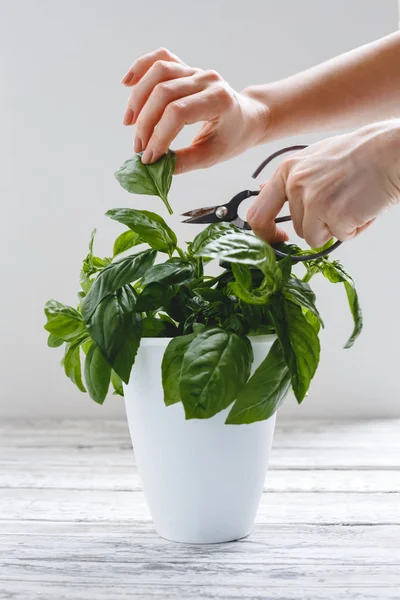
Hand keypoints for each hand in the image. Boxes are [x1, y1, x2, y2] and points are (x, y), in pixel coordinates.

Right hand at [121, 48, 267, 173]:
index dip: (158, 136)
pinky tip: (127, 83)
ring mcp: (195, 70)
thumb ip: (185, 162)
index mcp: (219, 100)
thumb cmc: (233, 137)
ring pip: (158, 72)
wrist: (248, 117)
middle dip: (145, 123)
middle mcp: (206, 79)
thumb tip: (155, 167)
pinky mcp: (186, 68)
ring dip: (138, 98)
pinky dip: (140, 67)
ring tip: (129, 123)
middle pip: (163, 92)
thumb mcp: (213, 155)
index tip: (149, 158)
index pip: (178, 113)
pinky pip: (160, 59)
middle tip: (139, 148)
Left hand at [247, 121, 399, 246]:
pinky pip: (339, 237)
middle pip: (298, 229)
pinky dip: (353, 229)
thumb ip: (291, 179)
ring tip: (353, 202)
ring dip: (336, 227)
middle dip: (319, 225)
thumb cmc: (360, 154)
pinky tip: (363, 207)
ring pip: (315, 238)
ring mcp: (314, 201)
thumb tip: (262, 191)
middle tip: (341, 203)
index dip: (265, 233)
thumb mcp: (315, 158)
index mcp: (288, 170)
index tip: (279, 238)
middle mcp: (296, 185)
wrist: (392, 151)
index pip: (258, 213)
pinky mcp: (334, 215)